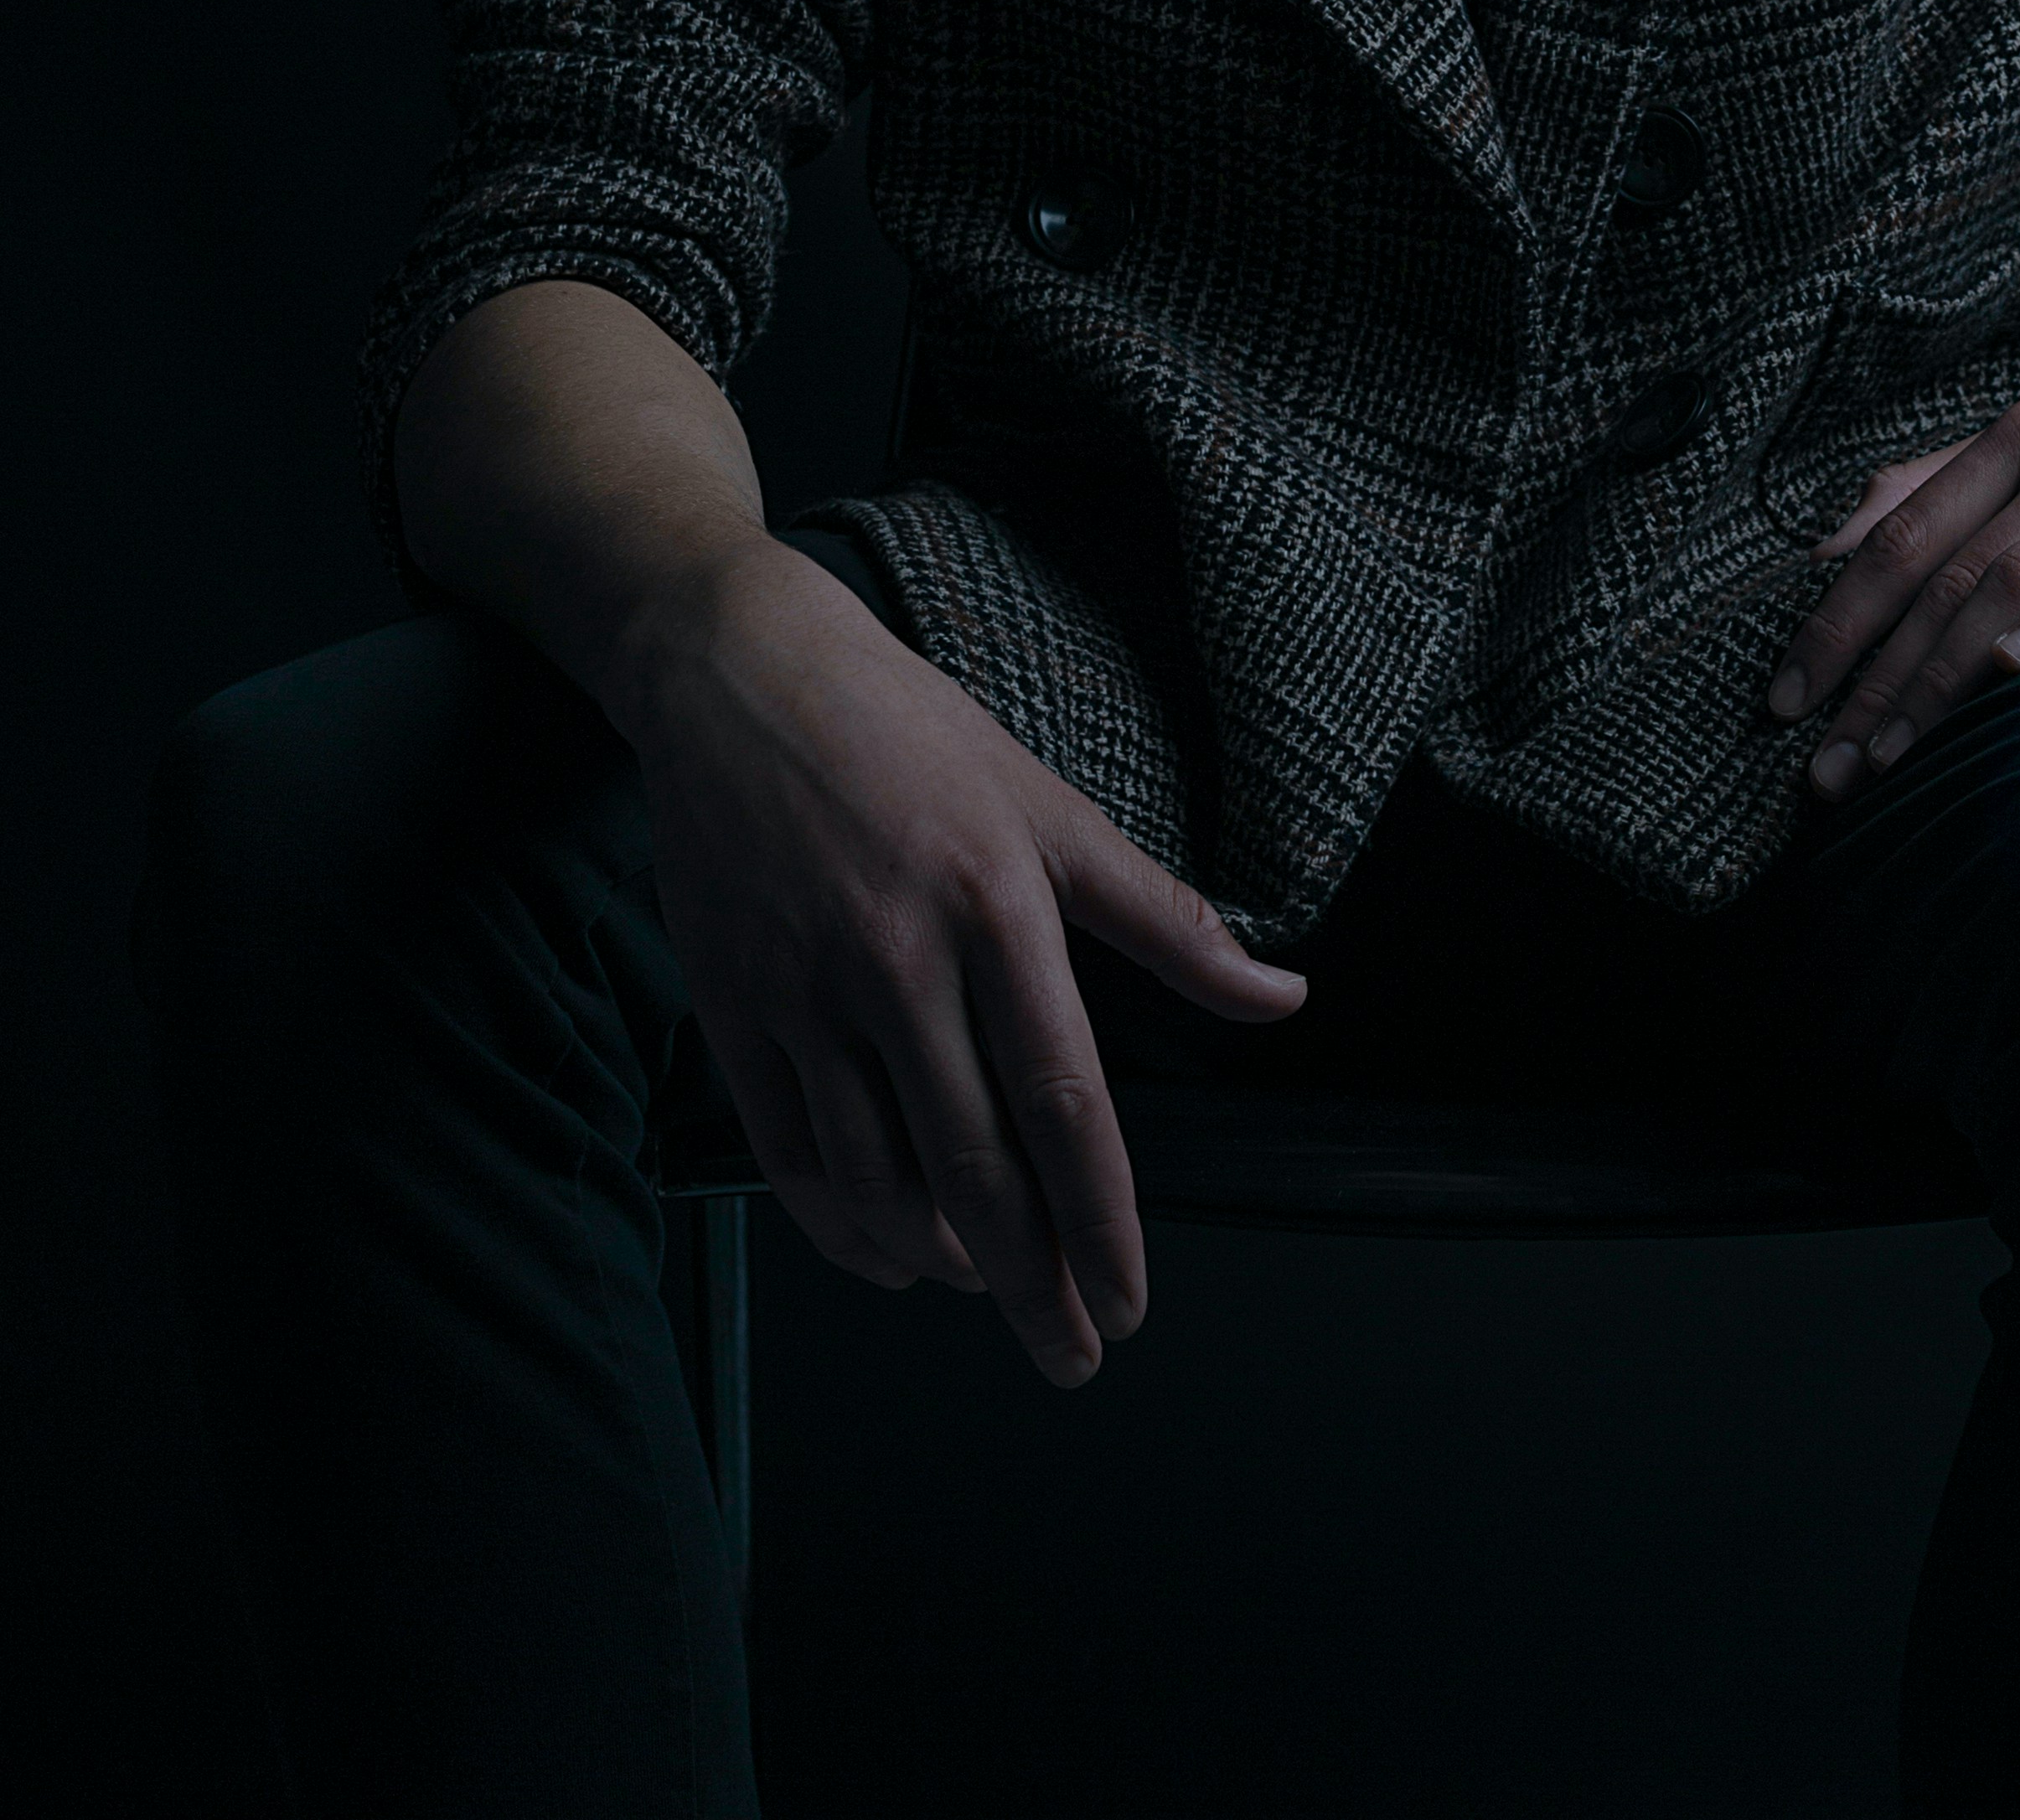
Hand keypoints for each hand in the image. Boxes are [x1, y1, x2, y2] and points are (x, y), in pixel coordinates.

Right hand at [625, 541, 1305, 1382]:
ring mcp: (805, 988)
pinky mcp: (732, 1004)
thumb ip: (1167, 917)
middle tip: (1072, 1354)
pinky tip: (892, 1257)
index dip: (1100, 1221)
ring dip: (944, 1262)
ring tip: (995, 1294)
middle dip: (1031, 1284)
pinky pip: (790, 1153)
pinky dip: (842, 1228)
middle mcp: (900, 960)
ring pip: (878, 1177)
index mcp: (997, 908)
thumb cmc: (913, 736)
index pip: (1064, 1102)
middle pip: (975, 1166)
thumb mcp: (1052, 807)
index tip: (1129, 1304)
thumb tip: (1281, 993)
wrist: (741, 672)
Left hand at [1764, 389, 2019, 797]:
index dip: (1834, 621)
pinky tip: (2009, 676)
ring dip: (1939, 679)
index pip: (1899, 533)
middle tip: (1828, 766)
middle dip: (1873, 677)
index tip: (1786, 701)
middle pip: (1943, 571)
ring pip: (2009, 581)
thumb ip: (1942, 497)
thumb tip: (1828, 546)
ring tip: (1894, 756)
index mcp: (2016, 439)